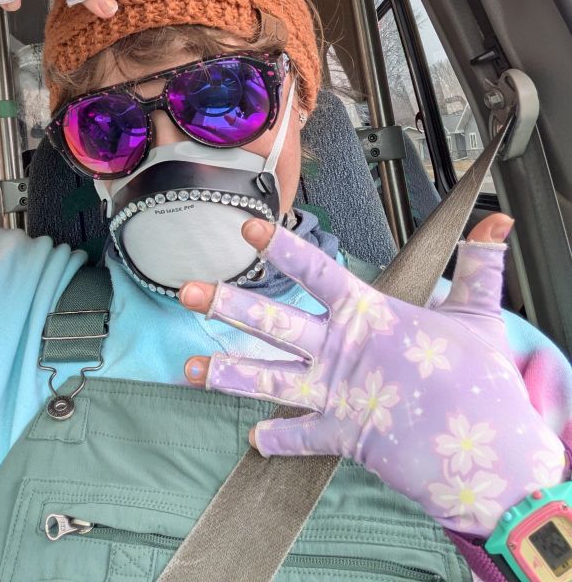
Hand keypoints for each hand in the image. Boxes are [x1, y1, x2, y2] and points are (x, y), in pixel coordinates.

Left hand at [181, 214, 566, 536]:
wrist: (491, 460)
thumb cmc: (483, 386)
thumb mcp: (480, 316)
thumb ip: (479, 265)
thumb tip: (495, 225)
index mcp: (369, 316)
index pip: (317, 270)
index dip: (282, 248)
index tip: (248, 228)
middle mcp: (343, 353)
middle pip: (274, 323)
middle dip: (228, 306)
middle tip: (189, 292)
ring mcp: (338, 398)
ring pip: (269, 380)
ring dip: (228, 374)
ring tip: (190, 370)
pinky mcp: (343, 438)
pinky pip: (300, 438)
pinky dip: (278, 439)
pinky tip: (253, 438)